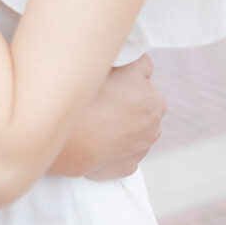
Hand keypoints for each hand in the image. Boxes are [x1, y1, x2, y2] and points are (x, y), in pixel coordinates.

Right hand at [49, 55, 166, 179]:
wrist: (71, 141)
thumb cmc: (86, 99)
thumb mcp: (107, 65)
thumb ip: (124, 61)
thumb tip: (126, 57)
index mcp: (153, 95)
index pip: (143, 72)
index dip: (124, 73)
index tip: (109, 77)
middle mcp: (154, 122)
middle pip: (143, 102)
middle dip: (128, 99)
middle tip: (102, 98)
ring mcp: (143, 146)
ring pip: (136, 127)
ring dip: (123, 123)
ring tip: (97, 120)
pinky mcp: (130, 166)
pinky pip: (125, 150)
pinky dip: (115, 145)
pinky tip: (97, 139)